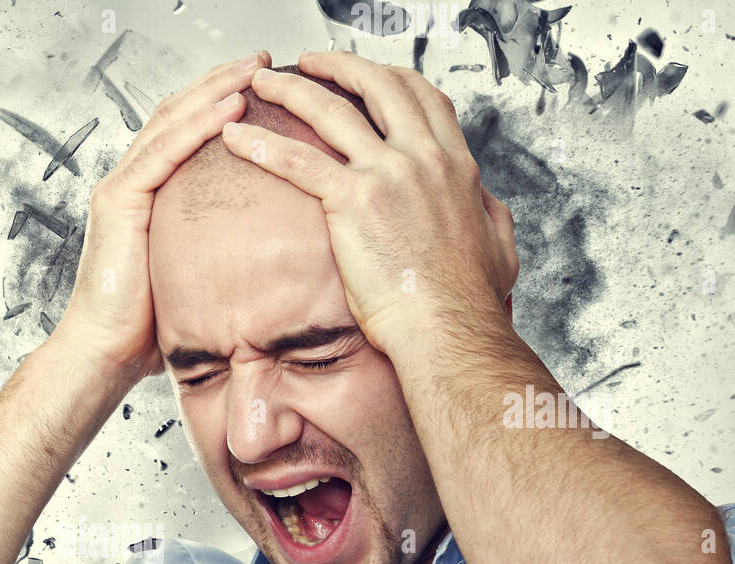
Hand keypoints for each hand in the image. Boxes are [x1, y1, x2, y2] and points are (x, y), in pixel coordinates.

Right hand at [49, 49, 271, 381]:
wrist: (103, 352)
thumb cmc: (144, 328)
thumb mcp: (189, 278)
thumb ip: (211, 254)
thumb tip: (261, 259)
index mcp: (144, 196)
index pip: (183, 132)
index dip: (220, 102)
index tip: (263, 87)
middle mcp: (129, 182)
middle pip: (178, 113)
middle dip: (223, 81)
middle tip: (267, 61)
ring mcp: (120, 187)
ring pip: (172, 121)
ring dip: (217, 89)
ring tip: (258, 70)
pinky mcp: (119, 200)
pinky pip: (164, 152)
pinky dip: (199, 125)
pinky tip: (232, 107)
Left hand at [218, 51, 518, 358]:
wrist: (448, 328)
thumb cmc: (468, 302)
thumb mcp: (497, 245)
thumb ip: (488, 215)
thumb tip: (485, 206)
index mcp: (455, 166)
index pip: (422, 98)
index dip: (389, 78)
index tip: (365, 75)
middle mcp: (423, 158)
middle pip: (376, 86)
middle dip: (337, 66)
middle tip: (306, 64)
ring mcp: (388, 175)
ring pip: (330, 112)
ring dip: (290, 92)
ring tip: (261, 86)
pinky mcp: (354, 202)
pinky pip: (297, 162)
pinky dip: (262, 146)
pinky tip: (237, 140)